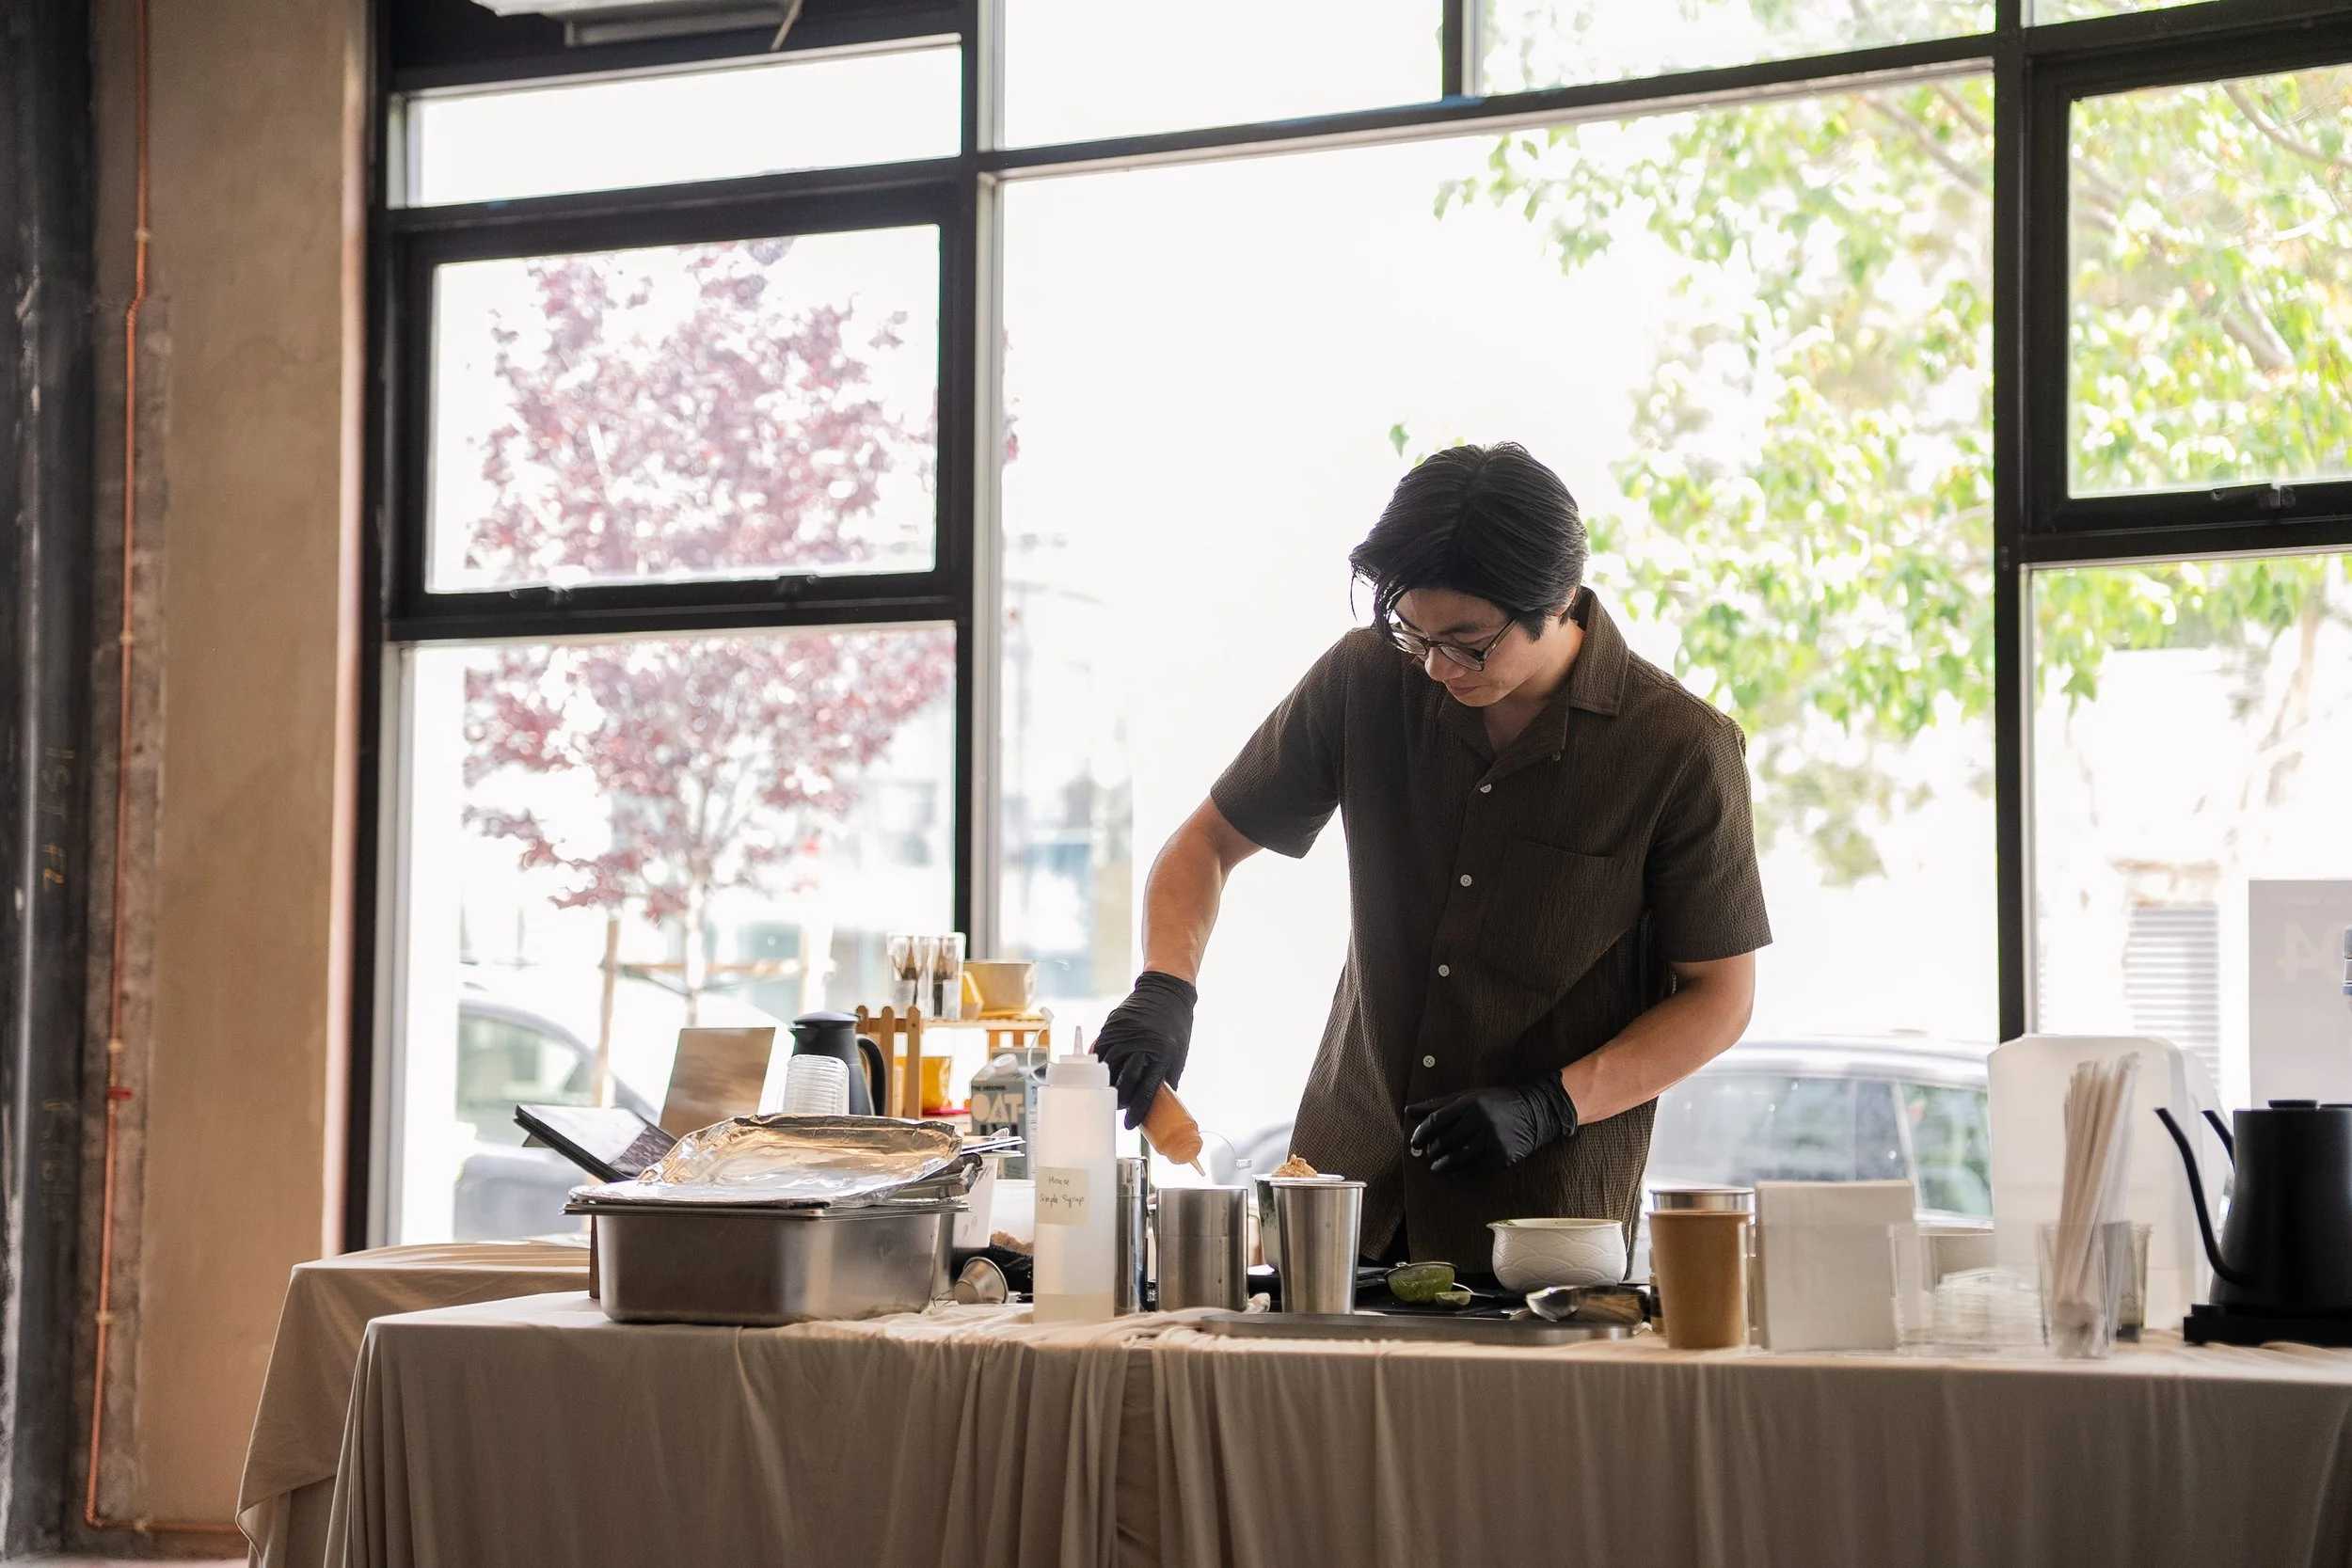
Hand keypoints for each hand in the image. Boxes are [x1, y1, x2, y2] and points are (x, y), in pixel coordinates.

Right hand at [1092, 971, 1196, 1127]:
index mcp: (1163, 1054)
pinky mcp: (1112, 1025)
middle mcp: (1142, 1044)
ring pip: (1108, 1067)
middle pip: (1123, 1080)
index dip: (1137, 1110)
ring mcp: (1124, 1033)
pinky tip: (1103, 1072)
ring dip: (1107, 1083)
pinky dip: (1100, 1065)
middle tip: (1118, 1107)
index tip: (1129, 1124)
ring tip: (1110, 1091)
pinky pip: (1101, 1051)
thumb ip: (1165, 1078)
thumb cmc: (1175, 1028)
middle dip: (1119, 1099)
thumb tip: (1156, 1107)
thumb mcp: (1178, 1054)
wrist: (1166, 992)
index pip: (1147, 1089)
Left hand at [1405, 1076, 1579, 1174]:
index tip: (1415, 1143)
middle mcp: (1480, 1119)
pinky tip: (1454, 1172)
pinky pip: (1475, 1168)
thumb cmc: (1497, 1102)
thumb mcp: (1468, 1096)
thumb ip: (1437, 1105)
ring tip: (1437, 1167)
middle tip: (1429, 1155)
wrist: (1536, 1111)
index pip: (1436, 1120)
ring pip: (1459, 1157)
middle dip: (1433, 1151)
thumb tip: (1408, 1111)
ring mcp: (1492, 1138)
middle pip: (1446, 1141)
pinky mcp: (1502, 1155)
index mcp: (1470, 1102)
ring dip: (1444, 1165)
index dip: (1422, 1133)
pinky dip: (1461, 1172)